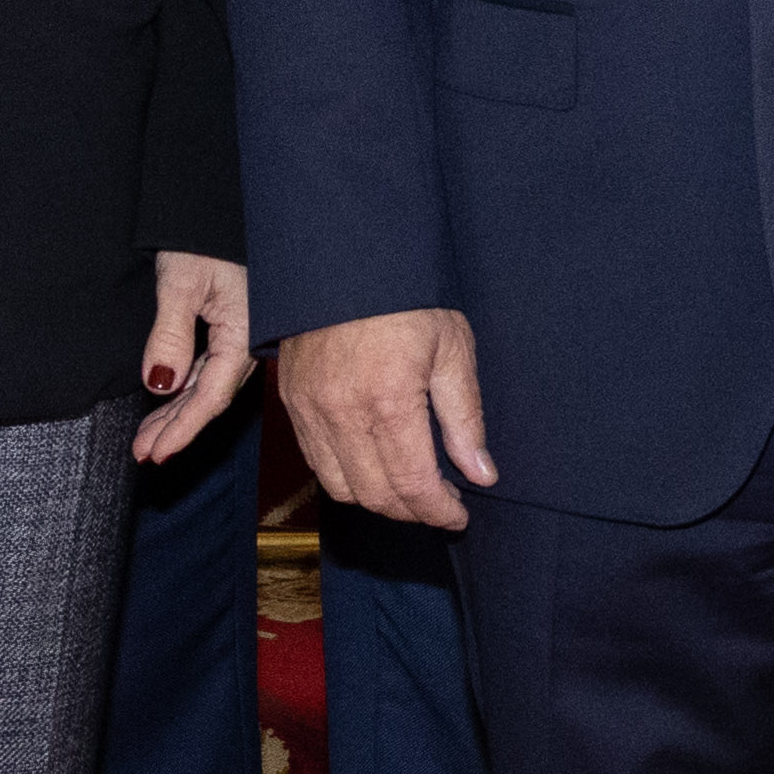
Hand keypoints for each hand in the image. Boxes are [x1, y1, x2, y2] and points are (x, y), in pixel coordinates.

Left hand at [135, 252, 255, 462]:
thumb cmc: (205, 233)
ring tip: (149, 438)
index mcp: (245, 332)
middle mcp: (248, 339)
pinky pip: (210, 366)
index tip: (155, 453)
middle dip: (177, 428)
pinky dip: (187, 386)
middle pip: (211, 396)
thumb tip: (159, 385)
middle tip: (145, 453)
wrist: (219, 199)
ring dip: (179, 411)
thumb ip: (170, 335)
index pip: (211, 395)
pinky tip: (169, 399)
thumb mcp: (182, 283)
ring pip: (208, 384)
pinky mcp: (233, 323)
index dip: (183, 428)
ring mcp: (242, 332)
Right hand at [275, 309, 492, 532]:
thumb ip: (465, 419)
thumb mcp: (452, 350)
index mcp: (387, 401)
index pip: (412, 485)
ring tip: (410, 489)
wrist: (346, 258)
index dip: (438, 510)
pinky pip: (316, 461)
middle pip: (375, 495)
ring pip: (341, 487)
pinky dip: (347, 477)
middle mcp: (341, 413)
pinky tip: (375, 465)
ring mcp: (309, 410)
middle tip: (441, 504)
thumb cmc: (407, 298)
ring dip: (378, 500)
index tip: (458, 515)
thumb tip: (481, 473)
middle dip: (412, 511)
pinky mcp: (291, 402)